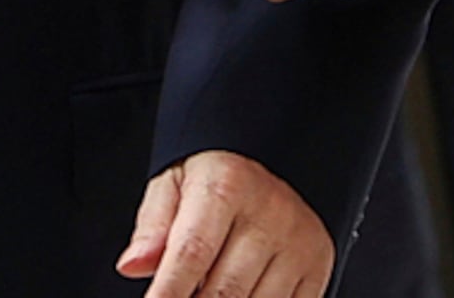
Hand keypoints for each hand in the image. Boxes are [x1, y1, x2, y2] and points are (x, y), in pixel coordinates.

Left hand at [116, 149, 333, 297]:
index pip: (192, 253)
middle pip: (223, 290)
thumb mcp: (172, 188)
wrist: (271, 169)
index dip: (169, 291)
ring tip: (208, 290)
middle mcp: (271, 211)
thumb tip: (134, 264)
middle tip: (184, 296)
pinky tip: (242, 295)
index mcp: (228, 184)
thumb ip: (151, 228)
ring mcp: (299, 241)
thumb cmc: (215, 183)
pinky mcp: (318, 265)